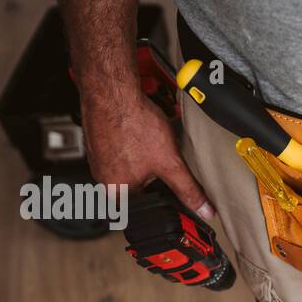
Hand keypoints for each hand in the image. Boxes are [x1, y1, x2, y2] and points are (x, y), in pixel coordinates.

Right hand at [79, 83, 214, 219]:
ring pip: (129, 166)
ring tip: (148, 143)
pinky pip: (120, 150)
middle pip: (138, 187)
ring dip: (143, 158)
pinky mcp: (98, 141)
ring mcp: (98, 159)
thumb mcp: (169, 163)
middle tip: (158, 157)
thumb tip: (204, 210)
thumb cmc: (133, 123)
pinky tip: (139, 133)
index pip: (146, 207)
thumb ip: (187, 189)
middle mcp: (103, 179)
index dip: (163, 198)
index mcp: (117, 192)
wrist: (112, 91)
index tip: (169, 184)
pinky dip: (132, 144)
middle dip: (154, 175)